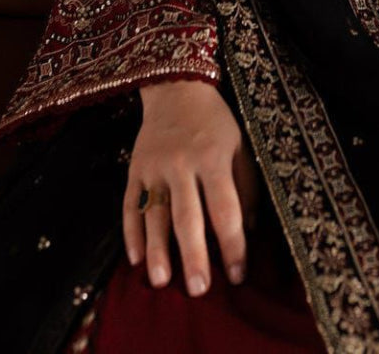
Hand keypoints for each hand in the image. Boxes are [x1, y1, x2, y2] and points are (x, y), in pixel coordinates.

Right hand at [123, 79, 259, 297]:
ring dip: (157, 250)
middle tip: (199, 290)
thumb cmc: (214, 122)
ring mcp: (154, 167)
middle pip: (188, 216)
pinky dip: (130, 233)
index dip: (233, 244)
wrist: (176, 88)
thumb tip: (248, 230)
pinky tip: (135, 259)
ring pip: (154, 215)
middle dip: (194, 256)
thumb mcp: (240, 144)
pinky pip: (129, 205)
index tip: (238, 275)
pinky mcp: (134, 169)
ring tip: (161, 281)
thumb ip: (246, 186)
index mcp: (213, 157)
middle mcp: (182, 164)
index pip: (225, 208)